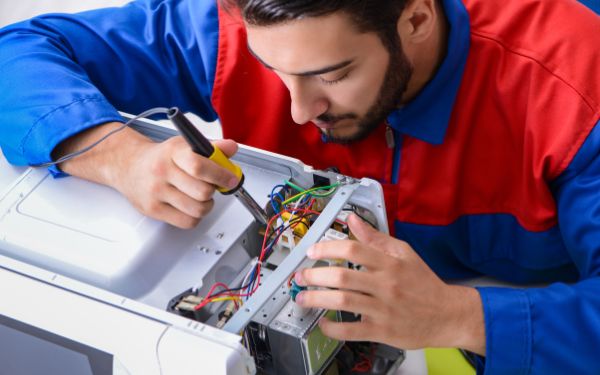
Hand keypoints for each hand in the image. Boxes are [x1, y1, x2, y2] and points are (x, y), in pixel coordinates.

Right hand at [56, 122, 239, 228]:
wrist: (129, 166)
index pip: (200, 167)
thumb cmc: (161, 157)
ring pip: (198, 209)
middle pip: (203, 192)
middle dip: (214, 190)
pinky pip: (187, 221)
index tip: (231, 179)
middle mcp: (162, 171)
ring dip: (206, 205)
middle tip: (211, 186)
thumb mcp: (185, 145)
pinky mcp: (153, 210)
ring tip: (201, 197)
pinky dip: (195, 217)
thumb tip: (231, 148)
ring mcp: (156, 192)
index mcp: (173, 152)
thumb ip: (211, 147)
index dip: (221, 175)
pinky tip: (190, 206)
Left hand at [294, 214, 485, 353]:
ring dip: (316, 299)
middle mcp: (385, 285)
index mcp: (390, 264)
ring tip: (302, 297)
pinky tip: (323, 323)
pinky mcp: (382, 331)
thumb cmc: (425, 284)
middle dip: (314, 276)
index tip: (312, 252)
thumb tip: (353, 220)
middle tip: (300, 276)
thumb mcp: (404, 254)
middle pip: (342, 277)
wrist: (449, 315)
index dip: (327, 249)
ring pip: (342, 302)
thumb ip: (375, 238)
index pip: (353, 250)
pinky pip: (351, 331)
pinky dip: (332, 328)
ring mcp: (383, 309)